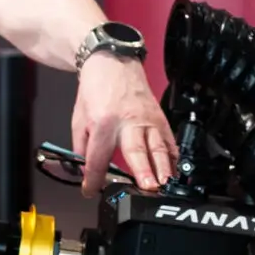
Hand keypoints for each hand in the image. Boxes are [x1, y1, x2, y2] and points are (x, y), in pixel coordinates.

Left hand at [72, 54, 175, 196]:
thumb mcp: (79, 119)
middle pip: (136, 150)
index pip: (98, 158)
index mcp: (103, 123)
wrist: (113, 62)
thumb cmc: (97, 89)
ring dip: (163, 168)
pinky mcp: (159, 117)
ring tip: (166, 184)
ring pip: (158, 146)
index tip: (91, 192)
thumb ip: (81, 147)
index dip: (94, 179)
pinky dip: (173, 157)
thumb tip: (85, 170)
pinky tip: (175, 170)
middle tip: (149, 188)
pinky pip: (168, 140)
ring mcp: (147, 120)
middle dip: (144, 171)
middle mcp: (127, 122)